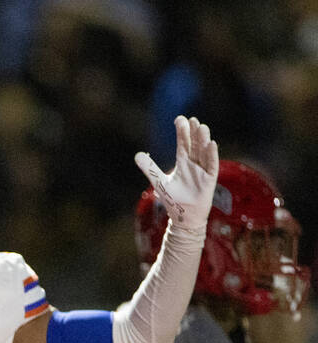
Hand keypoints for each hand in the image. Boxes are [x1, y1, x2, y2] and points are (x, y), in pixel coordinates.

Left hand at [134, 115, 218, 231]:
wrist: (183, 217)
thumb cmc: (174, 199)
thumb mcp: (159, 181)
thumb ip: (150, 169)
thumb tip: (137, 155)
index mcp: (183, 163)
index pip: (183, 144)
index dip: (182, 132)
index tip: (180, 119)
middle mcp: (194, 164)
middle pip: (194, 145)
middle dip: (193, 133)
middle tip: (192, 119)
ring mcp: (202, 171)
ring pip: (204, 152)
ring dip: (203, 140)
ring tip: (202, 127)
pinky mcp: (209, 180)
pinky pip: (211, 165)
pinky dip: (211, 155)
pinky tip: (211, 144)